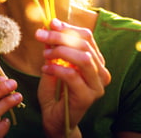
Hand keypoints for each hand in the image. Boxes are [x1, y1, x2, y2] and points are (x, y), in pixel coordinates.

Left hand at [35, 18, 111, 136]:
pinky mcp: (88, 97)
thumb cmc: (54, 91)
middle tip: (40, 35)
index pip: (87, 38)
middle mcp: (101, 72)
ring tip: (45, 55)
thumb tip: (50, 25)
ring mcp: (97, 86)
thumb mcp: (52, 64)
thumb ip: (53, 48)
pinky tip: (45, 68)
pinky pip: (73, 76)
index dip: (68, 28)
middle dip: (59, 37)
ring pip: (83, 58)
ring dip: (60, 51)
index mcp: (95, 62)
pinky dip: (57, 68)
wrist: (54, 118)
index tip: (51, 24)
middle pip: (84, 45)